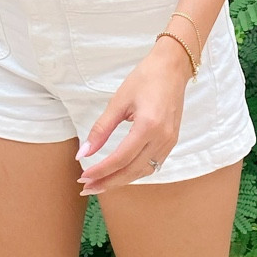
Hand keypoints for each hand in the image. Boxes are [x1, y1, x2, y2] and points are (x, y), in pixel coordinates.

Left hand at [77, 38, 191, 193]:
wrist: (172, 68)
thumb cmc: (145, 79)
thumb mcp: (118, 101)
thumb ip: (101, 129)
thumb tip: (83, 153)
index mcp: (148, 126)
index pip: (121, 158)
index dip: (101, 170)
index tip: (83, 177)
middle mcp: (162, 138)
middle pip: (132, 170)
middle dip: (108, 182)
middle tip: (86, 188)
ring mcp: (170, 141)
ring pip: (143, 171)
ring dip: (121, 180)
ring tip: (99, 184)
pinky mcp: (171, 141)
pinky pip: (152, 164)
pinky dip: (134, 172)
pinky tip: (120, 173)